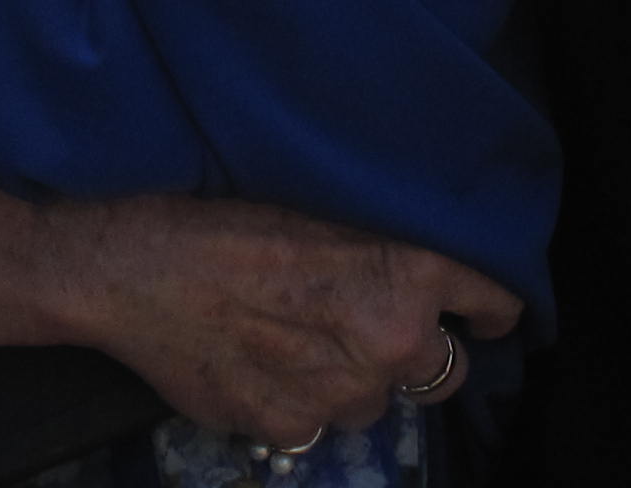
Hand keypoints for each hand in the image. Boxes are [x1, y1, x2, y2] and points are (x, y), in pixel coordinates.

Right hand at [43, 193, 519, 453]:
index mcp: (407, 271)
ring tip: (308, 339)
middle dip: (419, 352)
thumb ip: (385, 246)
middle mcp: (389, 340)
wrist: (138, 264)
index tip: (486, 312)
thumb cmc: (227, 213)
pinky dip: (306, 402)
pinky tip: (269, 362)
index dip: (490, 307)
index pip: (493, 301)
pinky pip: (321, 425)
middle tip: (378, 324)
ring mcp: (342, 392)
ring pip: (378, 403)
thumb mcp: (325, 203)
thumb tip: (425, 271)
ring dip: (358, 380)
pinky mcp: (291, 426)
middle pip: (445, 371)